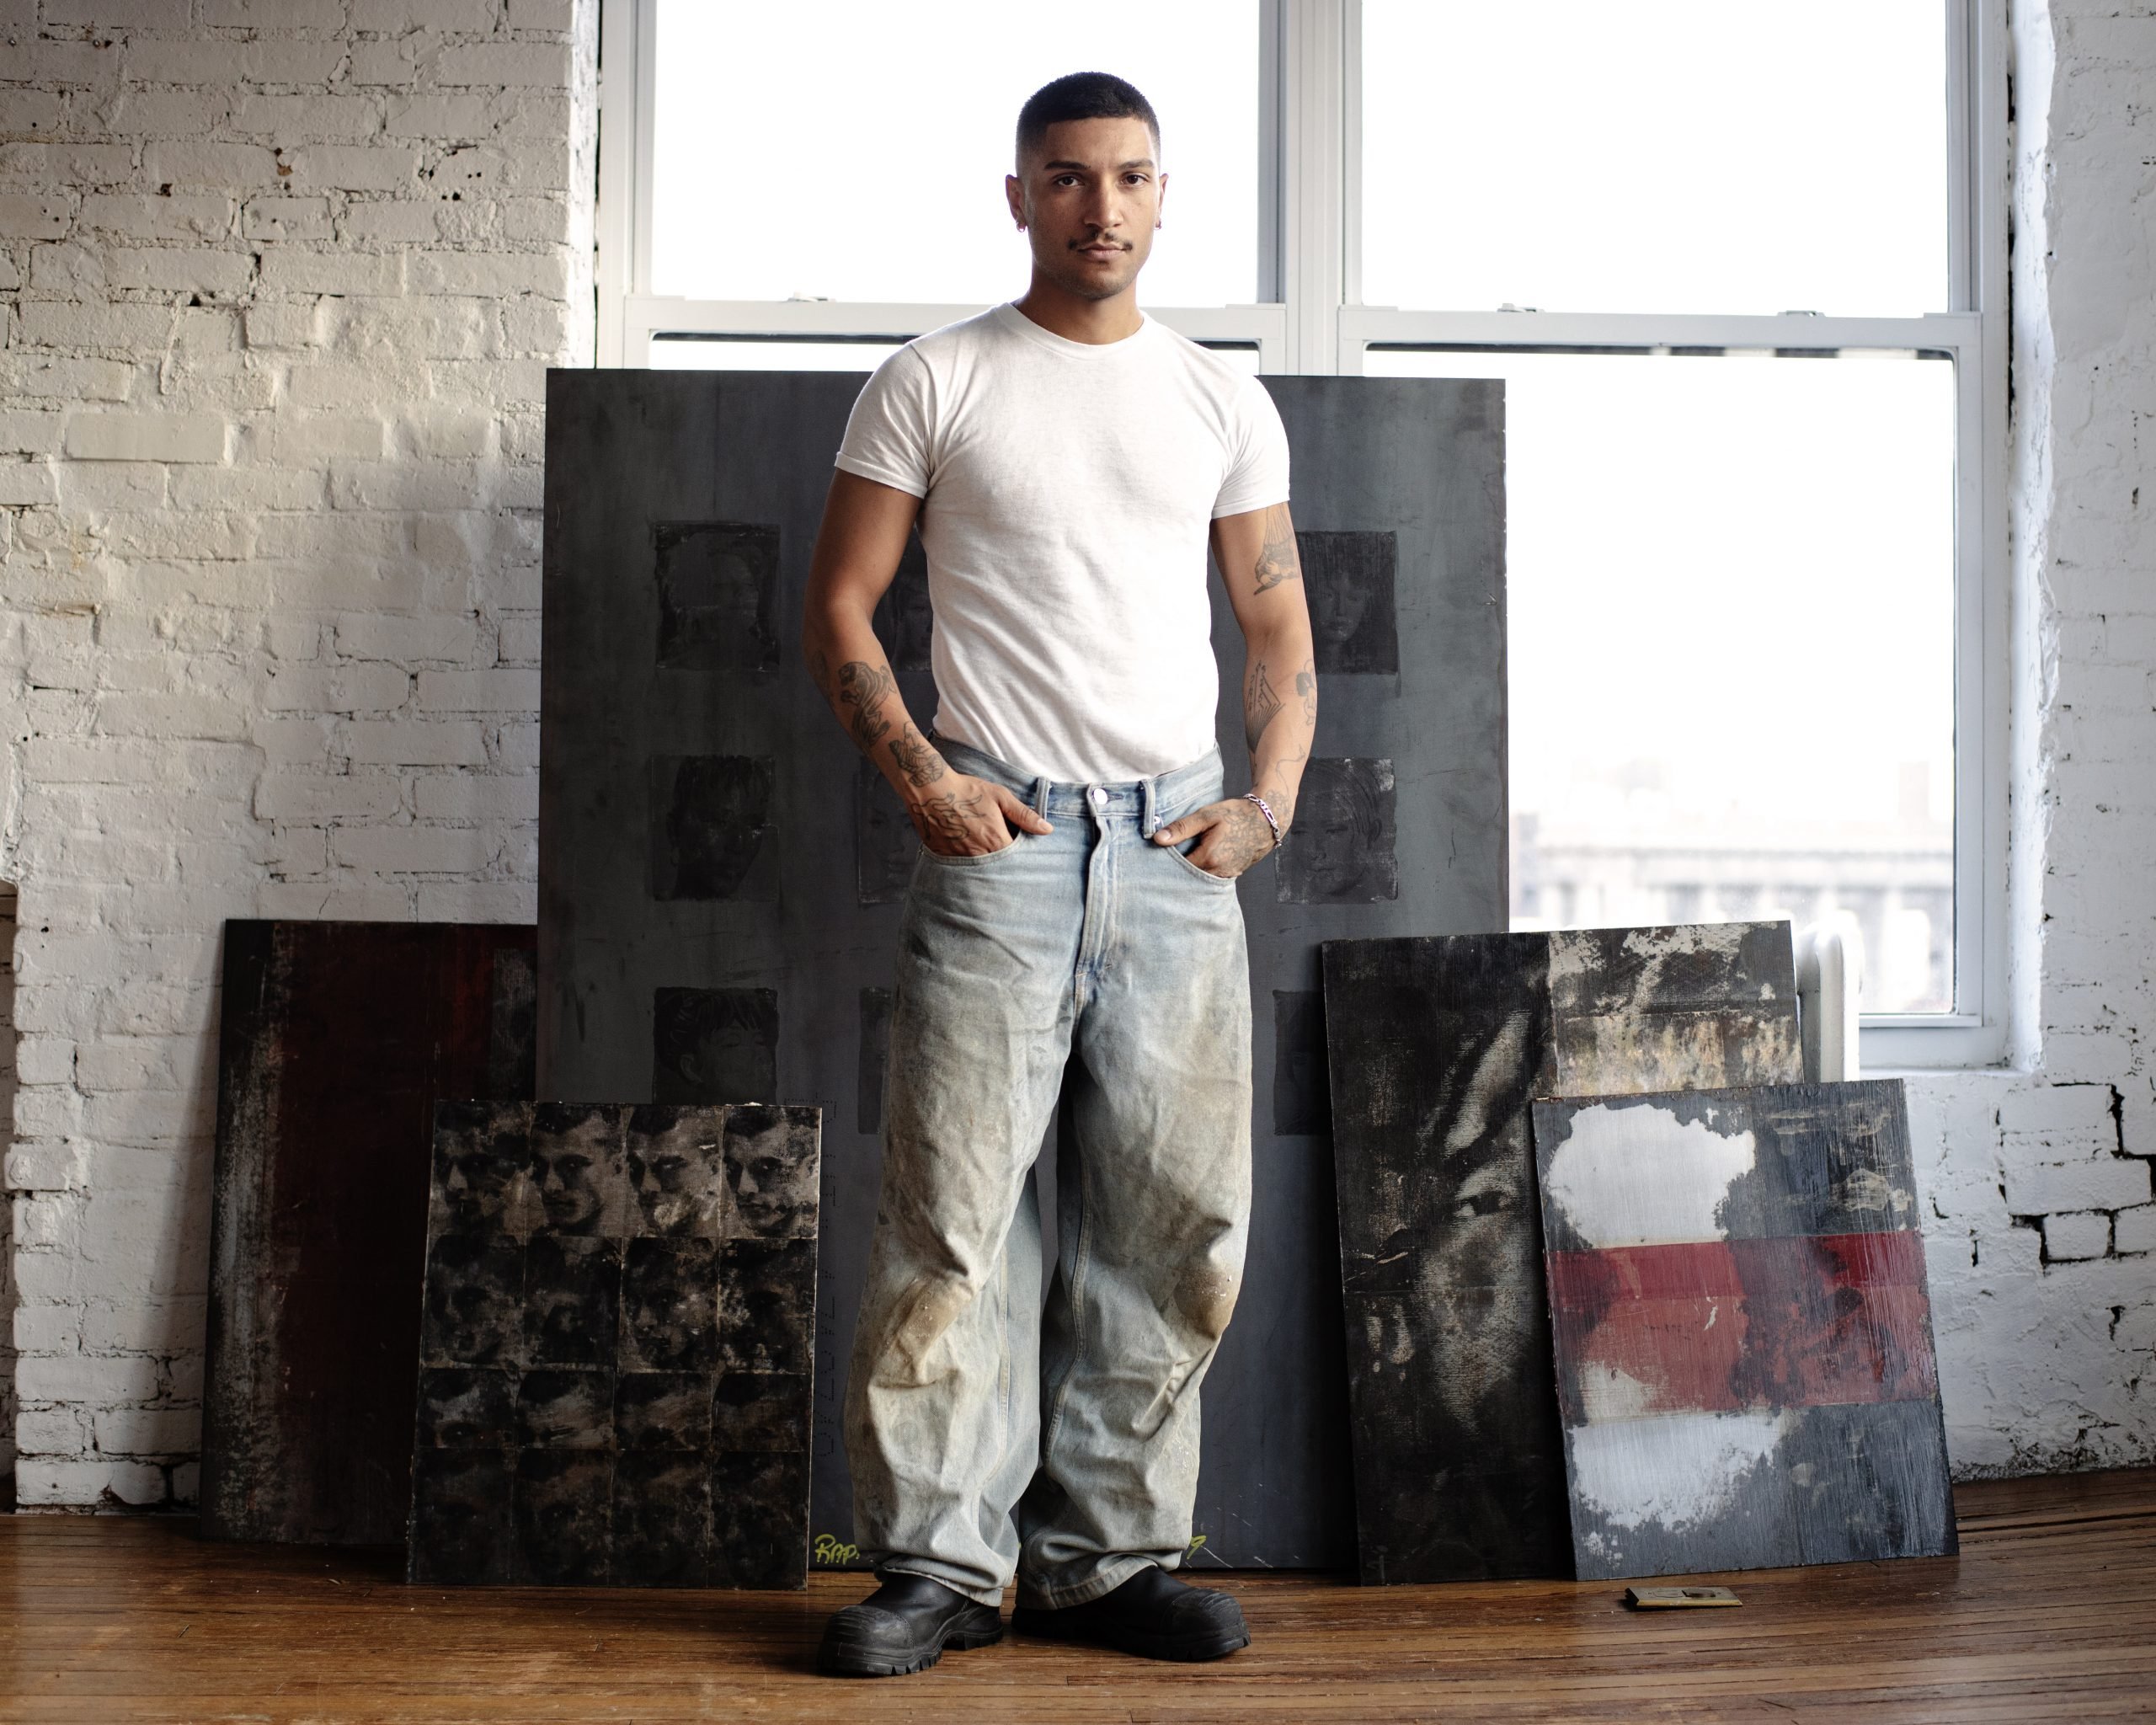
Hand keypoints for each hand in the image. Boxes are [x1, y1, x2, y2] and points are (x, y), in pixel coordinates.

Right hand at [909, 773, 1053, 856]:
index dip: (1019, 855)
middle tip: (998, 847)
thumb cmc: (967, 791)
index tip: (1019, 848)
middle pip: (999, 867)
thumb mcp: (1000, 797)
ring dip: (985, 862)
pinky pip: (961, 867)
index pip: (1016, 859)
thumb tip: (1047, 830)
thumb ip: (1024, 815)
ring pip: (980, 869)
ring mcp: (961, 859)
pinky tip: (965, 848)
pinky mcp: (945, 858)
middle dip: (1003, 862)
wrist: (930, 790)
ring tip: (982, 847)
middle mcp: (980, 855)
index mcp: (996, 841)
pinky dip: (966, 862)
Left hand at [1151, 798, 1276, 878]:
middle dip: (1178, 868)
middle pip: (1189, 876)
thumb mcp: (1207, 816)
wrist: (1266, 819)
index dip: (1168, 861)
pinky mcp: (1233, 874)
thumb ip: (1182, 828)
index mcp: (1209, 857)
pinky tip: (1201, 861)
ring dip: (1192, 871)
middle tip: (1170, 858)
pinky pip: (1213, 877)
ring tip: (1186, 858)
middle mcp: (1218, 871)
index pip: (1178, 867)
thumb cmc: (1236, 814)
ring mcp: (1228, 875)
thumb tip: (1157, 839)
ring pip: (1201, 879)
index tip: (1161, 853)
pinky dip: (1205, 872)